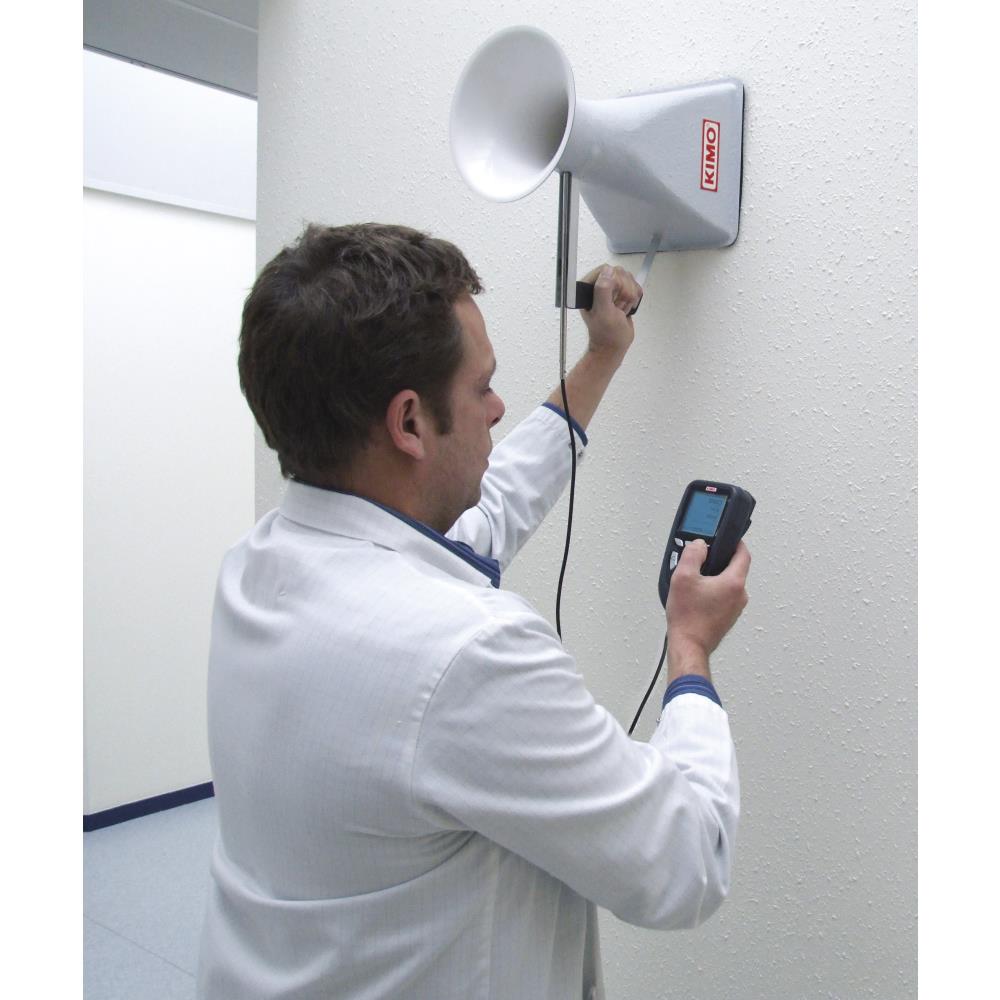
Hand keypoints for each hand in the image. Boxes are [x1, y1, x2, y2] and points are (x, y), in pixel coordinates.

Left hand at [579, 264, 640, 360]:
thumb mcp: (603, 312)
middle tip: (617, 307)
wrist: (614, 345)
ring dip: (629, 296)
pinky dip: (635, 298)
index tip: (614, 299)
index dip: (615, 283)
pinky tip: (627, 308)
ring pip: (628, 278)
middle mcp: (598, 286)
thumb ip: (603, 290)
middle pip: (619, 273)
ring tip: (620, 309)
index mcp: (588, 288)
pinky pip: (634, 286)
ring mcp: (611, 289)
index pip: (605, 270)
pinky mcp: (621, 293)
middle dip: (623, 292)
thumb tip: (607, 271)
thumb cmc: (606, 334)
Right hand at [665, 540, 750, 677]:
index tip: (729, 539)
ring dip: (715, 578)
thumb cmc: (688, 618)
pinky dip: (714, 593)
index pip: (743, 554)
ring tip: (695, 582)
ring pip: (729, 584)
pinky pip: (724, 597)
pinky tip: (697, 597)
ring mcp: (735, 608)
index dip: (736, 543)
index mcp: (733, 583)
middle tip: (702, 560)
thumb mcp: (683, 577)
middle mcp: (739, 596)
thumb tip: (700, 545)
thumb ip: (692, 554)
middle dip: (720, 561)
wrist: (689, 645)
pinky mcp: (728, 617)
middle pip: (735, 569)